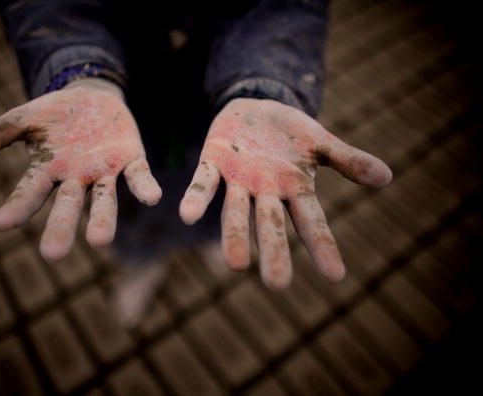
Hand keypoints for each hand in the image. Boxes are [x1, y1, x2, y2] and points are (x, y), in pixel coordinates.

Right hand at [0, 79, 160, 260]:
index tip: (2, 222)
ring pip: (103, 200)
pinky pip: (139, 176)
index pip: (30, 191)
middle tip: (52, 254)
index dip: (18, 205)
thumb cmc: (56, 116)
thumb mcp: (28, 118)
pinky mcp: (131, 159)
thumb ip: (1, 130)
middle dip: (60, 227)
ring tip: (99, 241)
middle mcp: (76, 178)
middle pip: (66, 206)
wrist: (93, 100)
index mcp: (48, 170)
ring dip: (102, 220)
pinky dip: (144, 187)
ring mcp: (104, 173)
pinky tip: (153, 198)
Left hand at [179, 98, 391, 289]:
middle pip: (271, 226)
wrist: (256, 107)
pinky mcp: (214, 163)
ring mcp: (238, 182)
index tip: (336, 276)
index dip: (323, 247)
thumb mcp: (321, 142)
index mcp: (295, 189)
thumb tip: (387, 176)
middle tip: (277, 284)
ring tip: (234, 265)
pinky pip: (204, 183)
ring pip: (236, 213)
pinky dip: (197, 198)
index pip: (312, 222)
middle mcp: (266, 193)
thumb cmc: (291, 133)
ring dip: (235, 236)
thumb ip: (348, 160)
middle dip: (274, 252)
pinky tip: (187, 214)